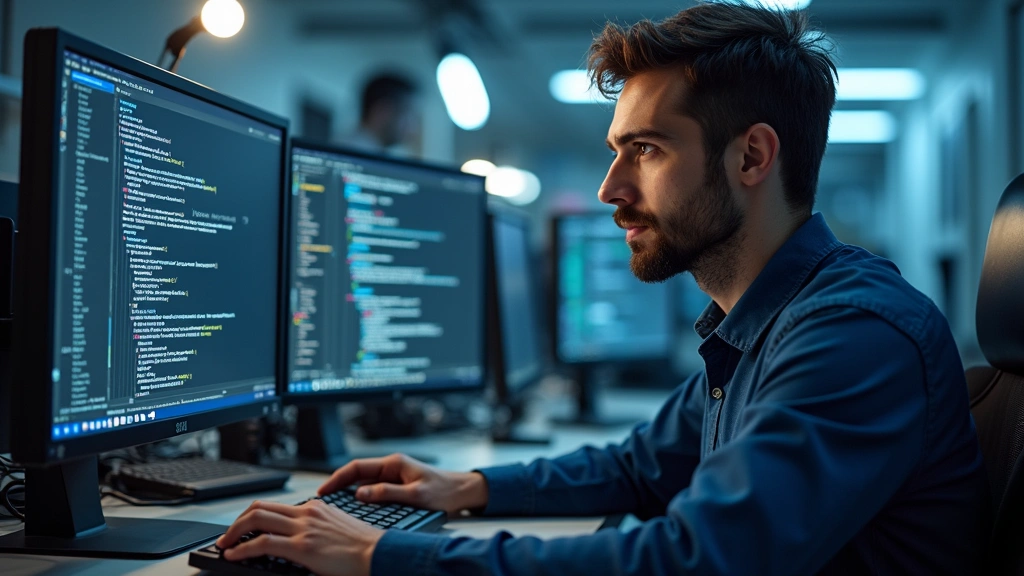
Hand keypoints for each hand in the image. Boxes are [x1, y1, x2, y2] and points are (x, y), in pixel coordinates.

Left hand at [216, 499, 383, 575]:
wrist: (379, 553)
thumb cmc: (364, 547)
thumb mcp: (338, 528)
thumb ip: (317, 527)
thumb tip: (300, 536)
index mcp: (315, 508)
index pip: (274, 505)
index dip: (252, 515)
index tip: (243, 527)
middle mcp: (306, 513)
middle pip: (259, 507)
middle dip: (237, 521)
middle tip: (227, 535)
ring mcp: (303, 528)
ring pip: (256, 520)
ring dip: (234, 532)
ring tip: (225, 544)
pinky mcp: (302, 547)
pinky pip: (263, 543)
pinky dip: (242, 548)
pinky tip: (234, 554)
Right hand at [319, 453, 488, 514]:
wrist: (463, 493)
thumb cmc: (444, 490)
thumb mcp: (415, 494)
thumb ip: (387, 493)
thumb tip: (360, 494)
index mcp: (394, 463)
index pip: (357, 467)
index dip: (337, 478)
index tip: (324, 490)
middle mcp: (392, 468)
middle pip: (357, 475)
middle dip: (339, 486)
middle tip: (323, 501)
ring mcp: (394, 477)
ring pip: (365, 484)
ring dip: (349, 494)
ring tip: (334, 507)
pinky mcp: (398, 487)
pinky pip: (374, 492)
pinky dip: (363, 499)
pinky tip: (356, 510)